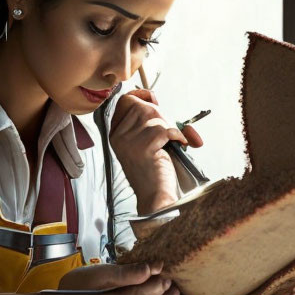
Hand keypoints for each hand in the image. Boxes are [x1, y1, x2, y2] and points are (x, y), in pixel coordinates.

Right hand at [109, 89, 202, 214]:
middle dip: (161, 115)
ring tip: (172, 142)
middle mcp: (118, 136)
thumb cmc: (155, 171)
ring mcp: (129, 142)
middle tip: (168, 132)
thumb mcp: (146, 142)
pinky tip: (179, 145)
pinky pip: (165, 129)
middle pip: (142, 106)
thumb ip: (146, 122)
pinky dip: (177, 135)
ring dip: (170, 127)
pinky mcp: (143, 148)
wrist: (156, 198)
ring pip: (154, 116)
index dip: (143, 96)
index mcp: (116, 134)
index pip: (125, 101)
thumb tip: (154, 101)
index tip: (155, 102)